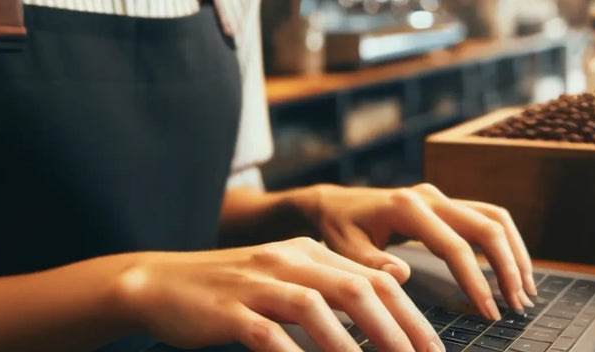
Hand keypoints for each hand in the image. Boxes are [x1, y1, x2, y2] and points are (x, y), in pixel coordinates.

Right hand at [118, 237, 443, 351]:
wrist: (161, 283)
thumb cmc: (230, 291)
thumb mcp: (285, 277)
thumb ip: (331, 283)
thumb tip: (386, 294)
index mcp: (309, 253)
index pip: (375, 281)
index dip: (411, 315)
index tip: (434, 349)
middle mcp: (289, 261)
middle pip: (357, 290)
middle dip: (397, 331)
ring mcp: (258, 283)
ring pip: (317, 308)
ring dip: (354, 347)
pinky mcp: (230, 310)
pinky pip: (269, 334)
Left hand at [314, 183, 535, 319]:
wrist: (336, 203)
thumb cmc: (339, 228)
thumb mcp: (344, 248)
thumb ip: (371, 263)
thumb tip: (403, 274)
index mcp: (408, 208)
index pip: (456, 246)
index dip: (477, 281)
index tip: (490, 312)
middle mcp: (431, 197)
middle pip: (487, 226)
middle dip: (509, 268)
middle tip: (518, 305)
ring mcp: (441, 197)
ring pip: (495, 218)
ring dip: (515, 253)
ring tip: (525, 290)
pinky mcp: (446, 203)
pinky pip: (486, 218)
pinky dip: (505, 243)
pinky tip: (512, 269)